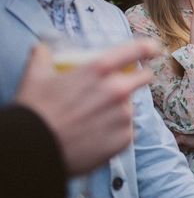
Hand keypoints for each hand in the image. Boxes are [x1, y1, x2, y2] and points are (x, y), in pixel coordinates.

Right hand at [16, 40, 158, 175]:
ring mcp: (124, 116)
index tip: (154, 48)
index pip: (134, 52)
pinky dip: (115, 130)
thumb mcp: (34, 76)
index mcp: (98, 70)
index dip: (147, 48)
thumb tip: (42, 48)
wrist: (35, 149)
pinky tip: (94, 133)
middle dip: (136, 78)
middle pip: (143, 79)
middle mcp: (117, 91)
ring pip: (130, 106)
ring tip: (92, 117)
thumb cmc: (35, 111)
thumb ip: (42, 57)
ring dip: (119, 108)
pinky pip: (126, 129)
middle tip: (121, 85)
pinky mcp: (125, 139)